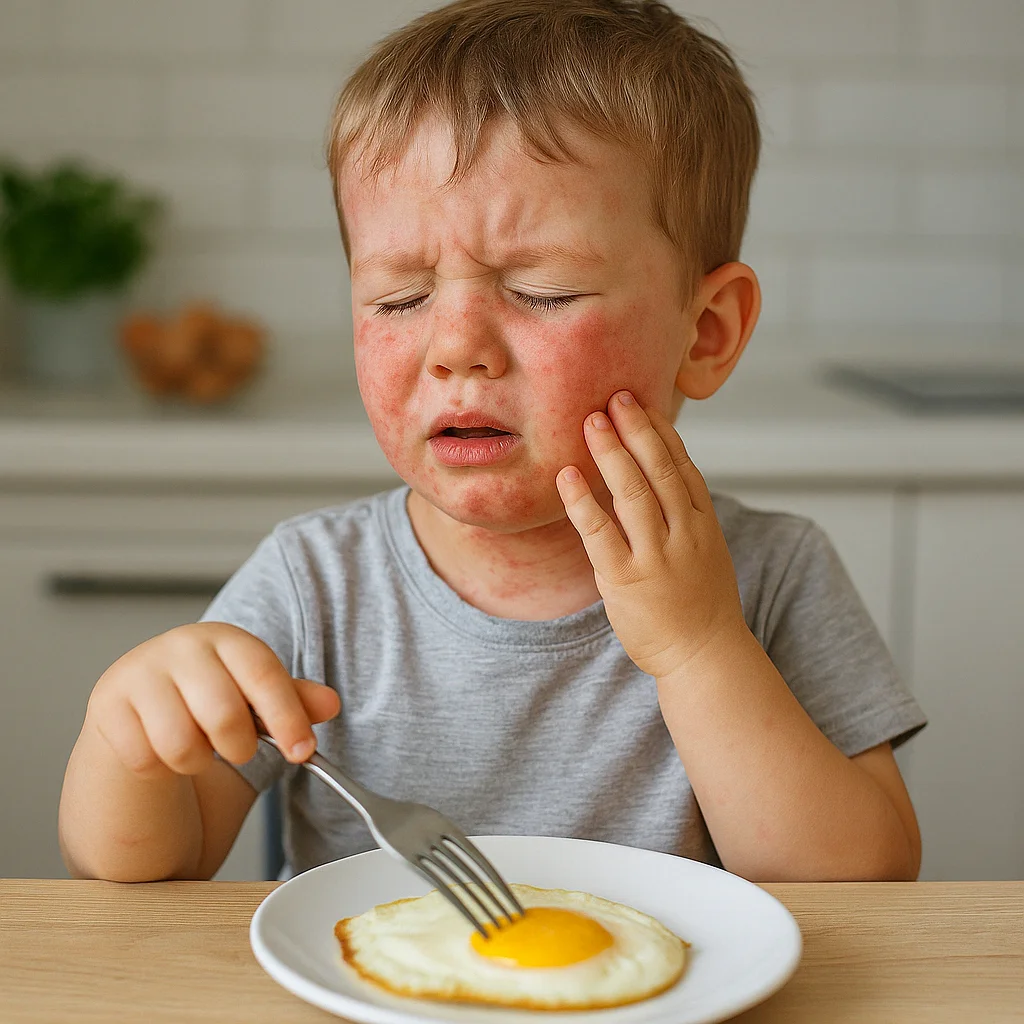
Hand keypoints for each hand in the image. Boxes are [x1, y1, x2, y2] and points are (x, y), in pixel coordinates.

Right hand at [86, 622, 339, 778]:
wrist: (142, 703)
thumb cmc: (210, 695)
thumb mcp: (255, 692)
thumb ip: (294, 699)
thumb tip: (329, 704)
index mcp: (225, 638)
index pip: (263, 674)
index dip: (287, 716)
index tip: (303, 751)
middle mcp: (180, 646)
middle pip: (223, 714)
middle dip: (240, 747)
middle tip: (240, 751)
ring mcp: (139, 672)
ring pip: (180, 744)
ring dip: (198, 761)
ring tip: (199, 748)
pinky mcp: (107, 704)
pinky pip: (145, 759)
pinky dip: (161, 768)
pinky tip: (163, 749)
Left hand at [555, 390, 746, 679]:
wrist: (706, 657)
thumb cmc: (700, 606)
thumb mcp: (706, 552)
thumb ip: (685, 516)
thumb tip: (658, 480)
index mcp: (705, 524)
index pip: (683, 467)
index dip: (661, 432)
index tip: (642, 403)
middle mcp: (684, 534)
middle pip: (659, 470)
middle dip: (636, 430)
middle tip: (614, 396)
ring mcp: (657, 557)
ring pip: (633, 493)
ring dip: (611, 453)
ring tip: (590, 421)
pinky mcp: (627, 579)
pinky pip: (600, 532)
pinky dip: (583, 501)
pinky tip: (567, 477)